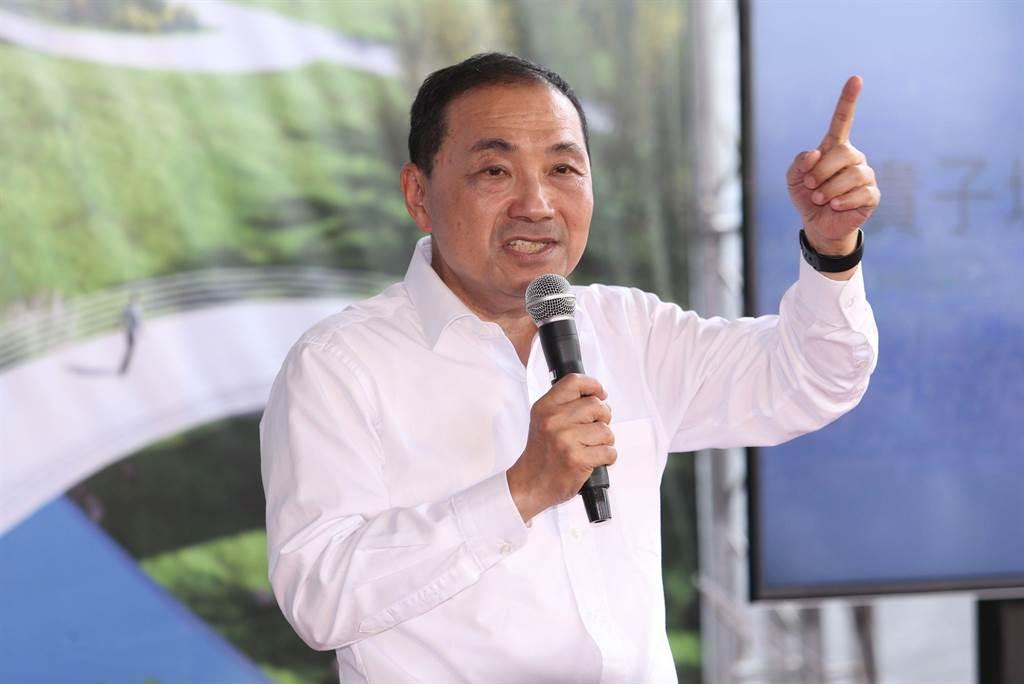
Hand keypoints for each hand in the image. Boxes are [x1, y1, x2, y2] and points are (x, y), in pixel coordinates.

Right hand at [506, 374, 615, 521]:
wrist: (529, 484)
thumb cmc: (540, 454)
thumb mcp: (543, 421)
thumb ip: (565, 406)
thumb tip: (598, 396)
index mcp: (545, 407)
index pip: (574, 381)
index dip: (593, 385)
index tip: (601, 393)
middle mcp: (553, 420)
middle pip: (596, 405)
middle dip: (603, 418)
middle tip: (595, 429)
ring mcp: (565, 440)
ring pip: (605, 430)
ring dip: (605, 441)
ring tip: (591, 448)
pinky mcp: (576, 459)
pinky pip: (609, 452)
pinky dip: (607, 458)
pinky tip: (593, 460)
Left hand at [786, 75, 880, 257]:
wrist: (818, 224)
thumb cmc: (807, 196)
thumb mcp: (794, 179)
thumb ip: (799, 163)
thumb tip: (816, 154)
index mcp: (835, 148)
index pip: (843, 120)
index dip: (848, 100)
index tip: (856, 79)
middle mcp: (854, 157)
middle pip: (842, 153)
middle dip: (821, 172)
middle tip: (811, 186)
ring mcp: (865, 175)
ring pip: (851, 174)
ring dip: (829, 189)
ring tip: (821, 198)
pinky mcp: (872, 194)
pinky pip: (861, 193)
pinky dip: (843, 201)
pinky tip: (835, 205)